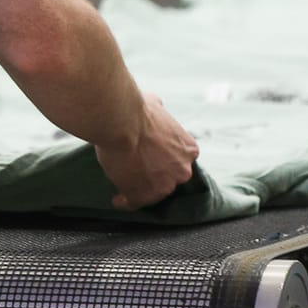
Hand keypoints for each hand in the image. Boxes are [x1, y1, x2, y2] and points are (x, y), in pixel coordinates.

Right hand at [93, 92, 199, 210]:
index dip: (166, 159)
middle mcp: (182, 170)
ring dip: (140, 189)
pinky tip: (117, 199)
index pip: (180, 160)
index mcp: (189, 149)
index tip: (153, 158)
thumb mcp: (156, 104)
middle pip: (170, 178)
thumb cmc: (137, 110)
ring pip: (152, 193)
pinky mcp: (142, 196)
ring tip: (124, 185)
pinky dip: (125, 202)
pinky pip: (133, 203)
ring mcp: (163, 186)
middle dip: (156, 175)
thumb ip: (160, 112)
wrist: (121, 122)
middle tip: (137, 169)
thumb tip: (156, 107)